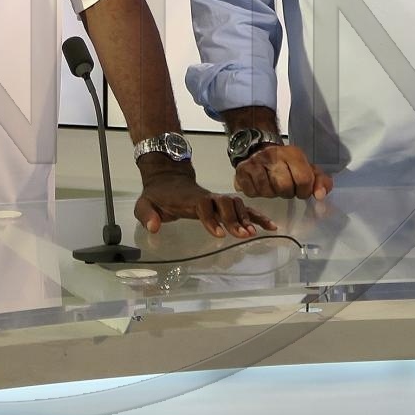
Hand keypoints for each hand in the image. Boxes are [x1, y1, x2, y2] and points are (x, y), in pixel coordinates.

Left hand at [133, 171, 275, 237]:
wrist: (168, 179)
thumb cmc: (157, 195)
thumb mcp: (144, 204)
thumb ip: (146, 215)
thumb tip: (153, 227)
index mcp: (189, 198)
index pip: (202, 205)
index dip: (210, 218)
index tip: (218, 234)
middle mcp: (207, 197)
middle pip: (224, 203)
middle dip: (234, 219)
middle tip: (242, 235)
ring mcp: (217, 199)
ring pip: (237, 204)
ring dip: (247, 218)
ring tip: (254, 233)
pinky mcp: (223, 205)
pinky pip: (243, 208)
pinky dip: (257, 216)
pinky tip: (270, 227)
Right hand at [233, 144, 333, 199]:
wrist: (256, 148)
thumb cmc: (285, 163)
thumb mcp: (306, 168)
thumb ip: (320, 181)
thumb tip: (320, 196)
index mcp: (292, 154)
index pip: (304, 179)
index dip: (304, 191)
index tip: (301, 190)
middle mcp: (273, 155)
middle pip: (285, 188)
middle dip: (287, 193)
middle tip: (285, 188)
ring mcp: (256, 162)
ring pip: (268, 192)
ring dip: (272, 193)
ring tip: (272, 185)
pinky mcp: (242, 170)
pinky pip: (252, 192)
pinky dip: (257, 193)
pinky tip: (260, 185)